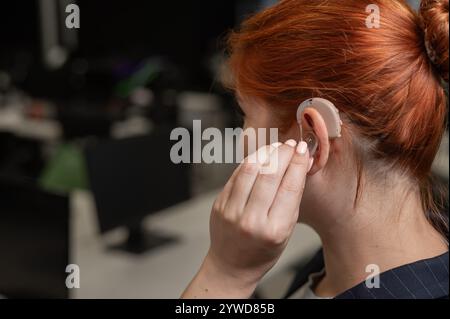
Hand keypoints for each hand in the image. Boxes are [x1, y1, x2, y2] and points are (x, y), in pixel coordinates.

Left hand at [182, 139, 311, 298]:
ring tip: (277, 148)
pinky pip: (236, 175)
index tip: (304, 150)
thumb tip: (301, 165)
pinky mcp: (220, 204)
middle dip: (284, 154)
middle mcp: (251, 220)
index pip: (290, 187)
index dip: (298, 163)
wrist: (232, 264)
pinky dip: (251, 161)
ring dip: (266, 153)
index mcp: (274, 230)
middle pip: (270, 174)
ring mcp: (232, 211)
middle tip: (292, 145)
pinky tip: (261, 157)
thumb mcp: (286, 230)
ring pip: (250, 169)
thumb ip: (292, 199)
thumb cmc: (264, 249)